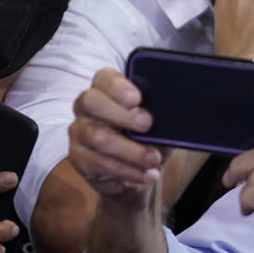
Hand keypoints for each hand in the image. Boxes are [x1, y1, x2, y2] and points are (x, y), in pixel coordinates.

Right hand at [69, 68, 167, 208]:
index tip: (137, 99)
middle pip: (91, 101)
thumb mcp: (160, 124)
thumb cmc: (148, 138)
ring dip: (131, 151)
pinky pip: (99, 162)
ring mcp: (80, 131)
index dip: (118, 86)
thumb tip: (174, 110)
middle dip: (121, 114)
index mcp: (107, 89)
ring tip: (154, 159)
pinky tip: (145, 174)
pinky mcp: (79, 157)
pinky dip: (127, 170)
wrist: (136, 173)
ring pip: (97, 137)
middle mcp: (87, 106)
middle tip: (147, 125)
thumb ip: (162, 113)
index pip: (104, 78)